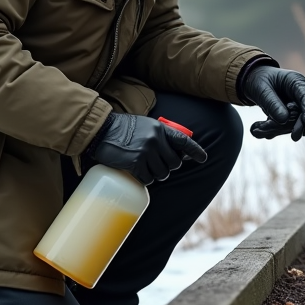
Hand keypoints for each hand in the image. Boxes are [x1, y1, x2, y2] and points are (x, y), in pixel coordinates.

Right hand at [88, 113, 206, 184]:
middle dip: (168, 167)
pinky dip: (145, 179)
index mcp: (160, 129)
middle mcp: (156, 140)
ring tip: (146, 168)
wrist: (101, 131)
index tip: (203, 158)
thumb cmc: (122, 129)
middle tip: (157, 165)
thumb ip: (160, 135)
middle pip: (174, 163)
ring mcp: (146, 152)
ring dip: (156, 174)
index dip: (195, 151)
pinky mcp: (136, 163)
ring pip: (163, 173)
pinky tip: (137, 172)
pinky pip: (148, 179)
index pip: (183, 141)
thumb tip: (177, 152)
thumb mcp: (145, 125)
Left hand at [242, 66, 304, 140]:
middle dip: (300, 125)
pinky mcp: (295, 115)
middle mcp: (302, 92)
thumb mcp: (261, 89)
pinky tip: (260, 131)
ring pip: (300, 122)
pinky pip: (291, 126)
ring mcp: (301, 104)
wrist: (255, 83)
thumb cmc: (259, 81)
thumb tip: (284, 119)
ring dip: (281, 129)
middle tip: (293, 137)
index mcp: (296, 81)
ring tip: (258, 129)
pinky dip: (277, 130)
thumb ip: (271, 103)